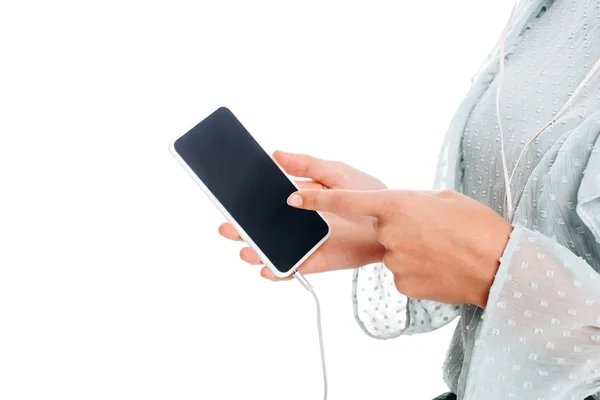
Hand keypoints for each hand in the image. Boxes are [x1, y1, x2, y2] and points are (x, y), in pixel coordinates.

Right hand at [218, 151, 386, 280]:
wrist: (394, 220)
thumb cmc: (368, 193)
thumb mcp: (336, 172)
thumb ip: (307, 165)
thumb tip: (276, 155)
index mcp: (300, 198)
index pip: (267, 200)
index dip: (248, 200)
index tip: (229, 198)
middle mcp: (298, 222)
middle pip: (263, 227)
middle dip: (242, 228)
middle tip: (228, 226)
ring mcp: (307, 243)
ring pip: (273, 249)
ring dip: (256, 251)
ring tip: (245, 249)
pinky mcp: (319, 260)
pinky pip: (294, 268)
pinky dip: (280, 271)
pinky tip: (268, 269)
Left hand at [287, 189, 512, 307]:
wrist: (500, 265)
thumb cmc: (477, 226)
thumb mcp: (442, 199)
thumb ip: (410, 203)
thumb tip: (398, 213)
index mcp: (397, 204)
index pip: (346, 201)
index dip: (316, 200)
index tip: (292, 198)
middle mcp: (389, 233)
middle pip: (379, 230)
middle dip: (397, 229)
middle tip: (430, 231)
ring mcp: (393, 261)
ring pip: (391, 252)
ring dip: (409, 249)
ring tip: (440, 249)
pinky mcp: (401, 284)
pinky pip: (400, 272)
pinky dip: (415, 268)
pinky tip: (437, 266)